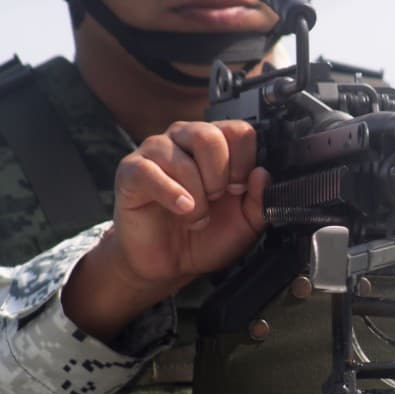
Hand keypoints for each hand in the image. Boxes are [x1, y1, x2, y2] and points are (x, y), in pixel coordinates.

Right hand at [64, 120, 269, 340]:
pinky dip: (171, 193)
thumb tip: (263, 174)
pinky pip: (149, 171)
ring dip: (196, 193)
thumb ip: (260, 200)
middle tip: (217, 199)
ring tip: (196, 215)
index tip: (239, 188)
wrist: (170, 264)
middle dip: (219, 174)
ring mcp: (156, 153)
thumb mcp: (246, 224)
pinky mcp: (132, 172)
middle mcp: (185, 140)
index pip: (237, 129)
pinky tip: (182, 209)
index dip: (244, 160)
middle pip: (208, 135)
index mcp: (216, 145)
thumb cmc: (206, 236)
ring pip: (181, 157)